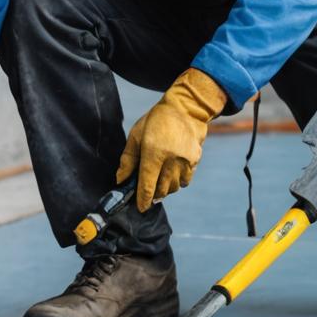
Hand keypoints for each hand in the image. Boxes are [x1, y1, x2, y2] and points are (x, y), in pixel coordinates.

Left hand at [116, 68, 226, 212]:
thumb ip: (128, 159)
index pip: (147, 185)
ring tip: (158, 183)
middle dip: (152, 196)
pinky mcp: (195, 161)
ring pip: (173, 188)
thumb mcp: (136, 135)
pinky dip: (176, 183)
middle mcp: (171, 160)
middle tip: (146, 194)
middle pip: (161, 191)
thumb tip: (121, 180)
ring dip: (164, 190)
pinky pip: (185, 181)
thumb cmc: (156, 121)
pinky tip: (170, 175)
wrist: (186, 109)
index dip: (143, 200)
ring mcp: (185, 161)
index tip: (140, 207)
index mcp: (154, 153)